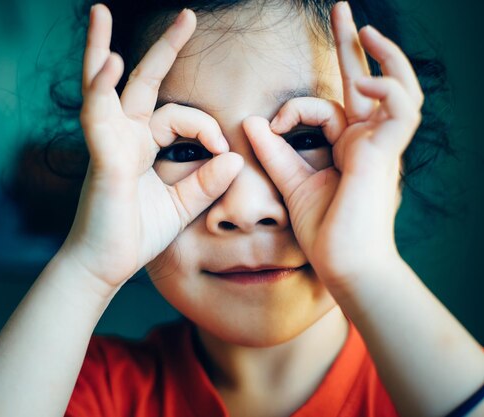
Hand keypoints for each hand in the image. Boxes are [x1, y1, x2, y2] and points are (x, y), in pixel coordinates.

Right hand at [63, 5, 242, 293]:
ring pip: (104, 87)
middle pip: (142, 83)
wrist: (104, 267)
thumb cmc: (134, 234)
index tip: (223, 151)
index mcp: (142, 146)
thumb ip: (207, 182)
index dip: (206, 127)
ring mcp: (107, 144)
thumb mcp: (181, 207)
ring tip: (100, 12)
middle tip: (187, 16)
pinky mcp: (101, 159)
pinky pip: (98, 117)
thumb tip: (236, 158)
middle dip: (164, 48)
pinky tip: (110, 63)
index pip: (179, 116)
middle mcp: (122, 137)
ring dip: (102, 49)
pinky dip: (101, 89)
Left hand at [242, 2, 423, 295]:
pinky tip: (360, 83)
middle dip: (354, 45)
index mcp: (348, 147)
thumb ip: (274, 152)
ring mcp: (382, 146)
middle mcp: (369, 141)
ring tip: (363, 30)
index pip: (329, 106)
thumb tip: (251, 121)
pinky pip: (400, 109)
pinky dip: (384, 89)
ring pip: (397, 89)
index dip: (294, 108)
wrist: (344, 265)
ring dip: (383, 58)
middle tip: (342, 9)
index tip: (271, 125)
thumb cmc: (324, 231)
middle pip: (368, 82)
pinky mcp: (387, 154)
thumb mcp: (292, 182)